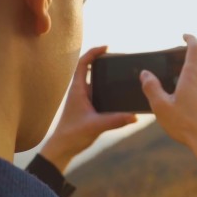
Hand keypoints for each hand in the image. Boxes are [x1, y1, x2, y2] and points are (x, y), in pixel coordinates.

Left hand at [41, 46, 136, 171]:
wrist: (62, 148)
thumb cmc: (73, 135)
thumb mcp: (96, 126)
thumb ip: (116, 121)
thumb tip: (134, 116)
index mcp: (78, 90)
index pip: (84, 64)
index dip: (93, 53)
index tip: (106, 48)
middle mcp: (79, 92)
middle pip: (89, 69)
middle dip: (101, 60)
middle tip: (116, 58)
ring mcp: (82, 99)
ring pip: (93, 81)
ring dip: (103, 75)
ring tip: (118, 72)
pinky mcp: (86, 107)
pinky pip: (97, 92)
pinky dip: (105, 88)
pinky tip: (116, 93)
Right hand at [140, 34, 196, 175]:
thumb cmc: (186, 125)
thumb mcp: (161, 107)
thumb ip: (151, 88)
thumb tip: (145, 74)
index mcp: (193, 75)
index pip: (196, 46)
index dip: (190, 38)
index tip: (184, 36)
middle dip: (196, 53)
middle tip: (184, 59)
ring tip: (189, 80)